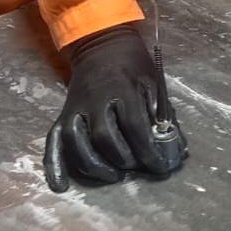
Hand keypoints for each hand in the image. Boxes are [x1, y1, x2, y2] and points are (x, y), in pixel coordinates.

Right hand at [43, 24, 187, 190]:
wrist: (101, 46)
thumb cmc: (133, 67)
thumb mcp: (153, 83)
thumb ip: (162, 115)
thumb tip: (175, 150)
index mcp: (121, 89)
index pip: (134, 127)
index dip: (148, 152)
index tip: (160, 167)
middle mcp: (94, 100)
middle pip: (104, 137)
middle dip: (123, 159)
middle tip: (137, 168)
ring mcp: (74, 108)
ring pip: (76, 142)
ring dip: (94, 165)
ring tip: (112, 176)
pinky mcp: (63, 115)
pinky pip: (54, 140)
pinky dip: (54, 164)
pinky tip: (61, 185)